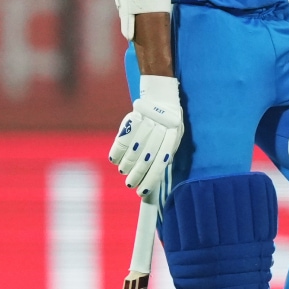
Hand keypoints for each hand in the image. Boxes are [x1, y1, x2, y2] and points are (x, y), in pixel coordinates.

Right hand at [109, 75, 182, 202]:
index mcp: (173, 136)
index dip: (151, 178)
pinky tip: (115, 160)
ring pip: (133, 150)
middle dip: (137, 174)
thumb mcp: (173, 137)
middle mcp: (161, 129)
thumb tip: (154, 178)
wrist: (160, 97)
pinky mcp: (133, 117)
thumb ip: (166, 153)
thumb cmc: (168, 123)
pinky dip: (116, 152)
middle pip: (146, 158)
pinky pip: (121, 139)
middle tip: (130, 184)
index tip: (142, 192)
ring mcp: (146, 122)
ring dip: (126, 165)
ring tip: (124, 171)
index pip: (161, 162)